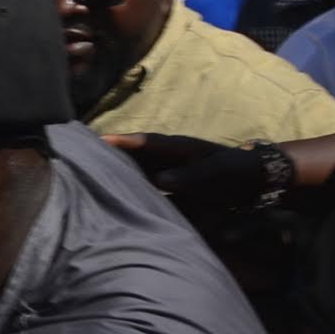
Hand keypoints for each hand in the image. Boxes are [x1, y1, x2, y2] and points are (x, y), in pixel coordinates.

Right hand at [103, 133, 265, 207]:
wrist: (255, 179)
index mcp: (179, 147)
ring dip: (117, 168)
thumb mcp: (219, 172)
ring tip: (89, 172)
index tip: (99, 140)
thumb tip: (161, 181)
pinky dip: (131, 185)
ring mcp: (169, 169)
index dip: (123, 141)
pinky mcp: (172, 184)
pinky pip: (147, 183)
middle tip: (80, 151)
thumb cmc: (238, 171)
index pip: (146, 142)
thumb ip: (192, 175)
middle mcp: (169, 156)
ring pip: (138, 167)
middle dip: (110, 151)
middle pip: (135, 152)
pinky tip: (116, 194)